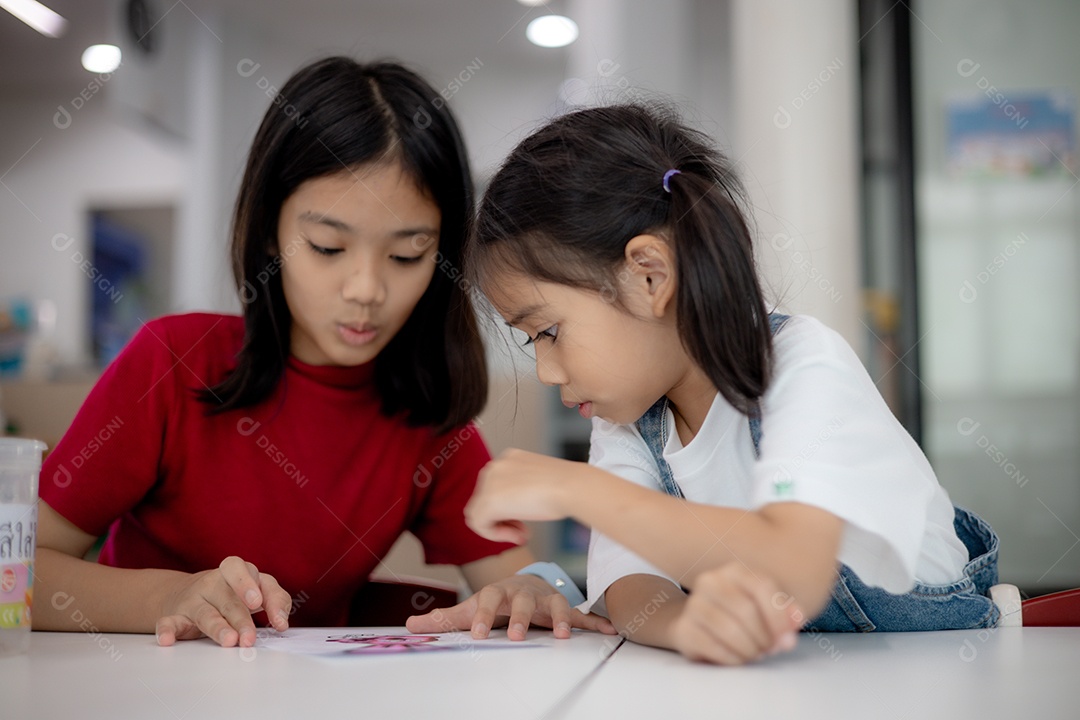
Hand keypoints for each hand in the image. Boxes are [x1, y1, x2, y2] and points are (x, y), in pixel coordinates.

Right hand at [155, 556, 291, 647]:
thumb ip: (276, 600)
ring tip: (229, 640)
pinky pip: (169, 621)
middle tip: (250, 638)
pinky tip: (168, 639)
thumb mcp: (256, 589)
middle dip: (242, 619)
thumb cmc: (231, 593)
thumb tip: (283, 622)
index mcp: (234, 571)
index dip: (254, 588)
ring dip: (217, 627)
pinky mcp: (176, 616)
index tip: (264, 607)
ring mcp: (193, 599)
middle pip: (229, 599)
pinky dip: (167, 630)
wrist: (185, 594)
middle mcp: (213, 582)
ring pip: (205, 613)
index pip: (245, 571)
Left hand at [405, 573, 615, 640]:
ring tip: (562, 635)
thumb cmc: (496, 600)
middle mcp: (522, 592)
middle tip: (515, 637)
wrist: (526, 581)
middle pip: (520, 603)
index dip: (483, 617)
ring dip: (559, 618)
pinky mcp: (563, 608)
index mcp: (497, 592)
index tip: (479, 635)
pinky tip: (608, 630)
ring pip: (554, 604)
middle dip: (518, 619)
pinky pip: (580, 614)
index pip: (487, 602)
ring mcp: (544, 599)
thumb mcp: (470, 608)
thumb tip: (408, 625)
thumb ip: (442, 619)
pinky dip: (595, 621)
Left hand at [465, 449, 586, 542]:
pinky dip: (496, 535)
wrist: (571, 486)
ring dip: (500, 528)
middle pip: (485, 500)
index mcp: (508, 458)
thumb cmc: (566, 486)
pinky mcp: (488, 501)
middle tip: (524, 530)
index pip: (495, 488)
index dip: (509, 509)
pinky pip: (480, 524)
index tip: (525, 520)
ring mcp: (489, 483)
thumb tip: (513, 509)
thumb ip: (522, 490)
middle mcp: (495, 467)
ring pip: (479, 513)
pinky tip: (517, 536)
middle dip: (504, 519)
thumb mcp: (539, 482)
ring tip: (522, 535)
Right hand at [669, 564, 802, 664]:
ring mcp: (693, 604)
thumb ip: (785, 613)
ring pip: (730, 630)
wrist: (697, 622)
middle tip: (770, 649)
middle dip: (764, 637)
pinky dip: (734, 658)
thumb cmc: (739, 615)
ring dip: (750, 650)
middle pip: (745, 611)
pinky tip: (738, 657)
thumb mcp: (765, 608)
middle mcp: (710, 582)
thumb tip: (794, 621)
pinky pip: (714, 647)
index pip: (761, 587)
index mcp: (734, 571)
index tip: (787, 638)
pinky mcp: (683, 629)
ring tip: (755, 653)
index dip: (778, 616)